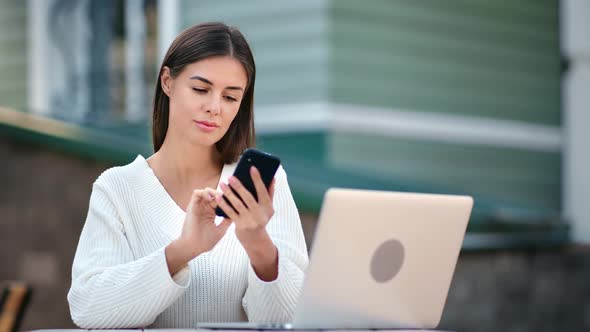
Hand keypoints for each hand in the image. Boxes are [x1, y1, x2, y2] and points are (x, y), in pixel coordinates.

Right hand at [165, 188, 231, 274]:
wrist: (193, 248)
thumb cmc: (206, 242)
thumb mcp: (221, 230)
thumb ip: (228, 221)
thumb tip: (238, 212)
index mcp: (211, 214)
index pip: (220, 201)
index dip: (227, 198)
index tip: (236, 196)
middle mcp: (205, 209)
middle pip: (214, 194)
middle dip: (222, 193)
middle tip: (228, 195)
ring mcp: (198, 207)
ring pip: (206, 191)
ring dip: (213, 191)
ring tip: (220, 196)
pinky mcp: (192, 206)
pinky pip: (196, 193)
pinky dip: (204, 192)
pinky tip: (211, 198)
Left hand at [216, 166, 278, 280]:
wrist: (254, 238)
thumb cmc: (261, 217)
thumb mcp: (268, 208)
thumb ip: (270, 193)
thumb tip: (272, 177)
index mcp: (267, 207)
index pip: (263, 191)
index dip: (258, 180)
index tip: (252, 168)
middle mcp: (259, 214)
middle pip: (248, 198)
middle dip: (239, 187)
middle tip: (230, 177)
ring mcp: (249, 221)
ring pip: (237, 204)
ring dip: (229, 194)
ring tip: (222, 184)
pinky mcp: (240, 225)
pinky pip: (230, 212)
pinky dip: (224, 204)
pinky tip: (218, 196)